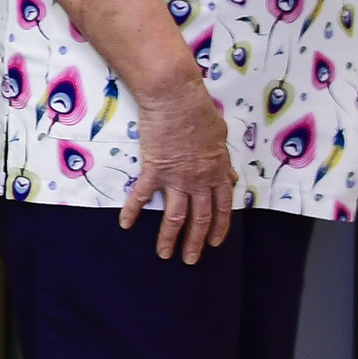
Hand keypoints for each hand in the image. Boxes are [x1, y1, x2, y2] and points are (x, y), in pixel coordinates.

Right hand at [125, 77, 236, 259]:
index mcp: (217, 172)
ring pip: (175, 217)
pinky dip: (132, 211)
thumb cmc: (199, 111)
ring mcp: (176, 178)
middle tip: (190, 259)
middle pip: (200, 219)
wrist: (176, 98)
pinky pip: (142, 196)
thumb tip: (232, 175)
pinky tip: (125, 224)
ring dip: (169, 239)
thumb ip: (224, 160)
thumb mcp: (221, 136)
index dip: (220, 227)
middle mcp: (199, 180)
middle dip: (196, 243)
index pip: (222, 207)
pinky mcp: (154, 171)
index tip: (215, 243)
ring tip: (164, 255)